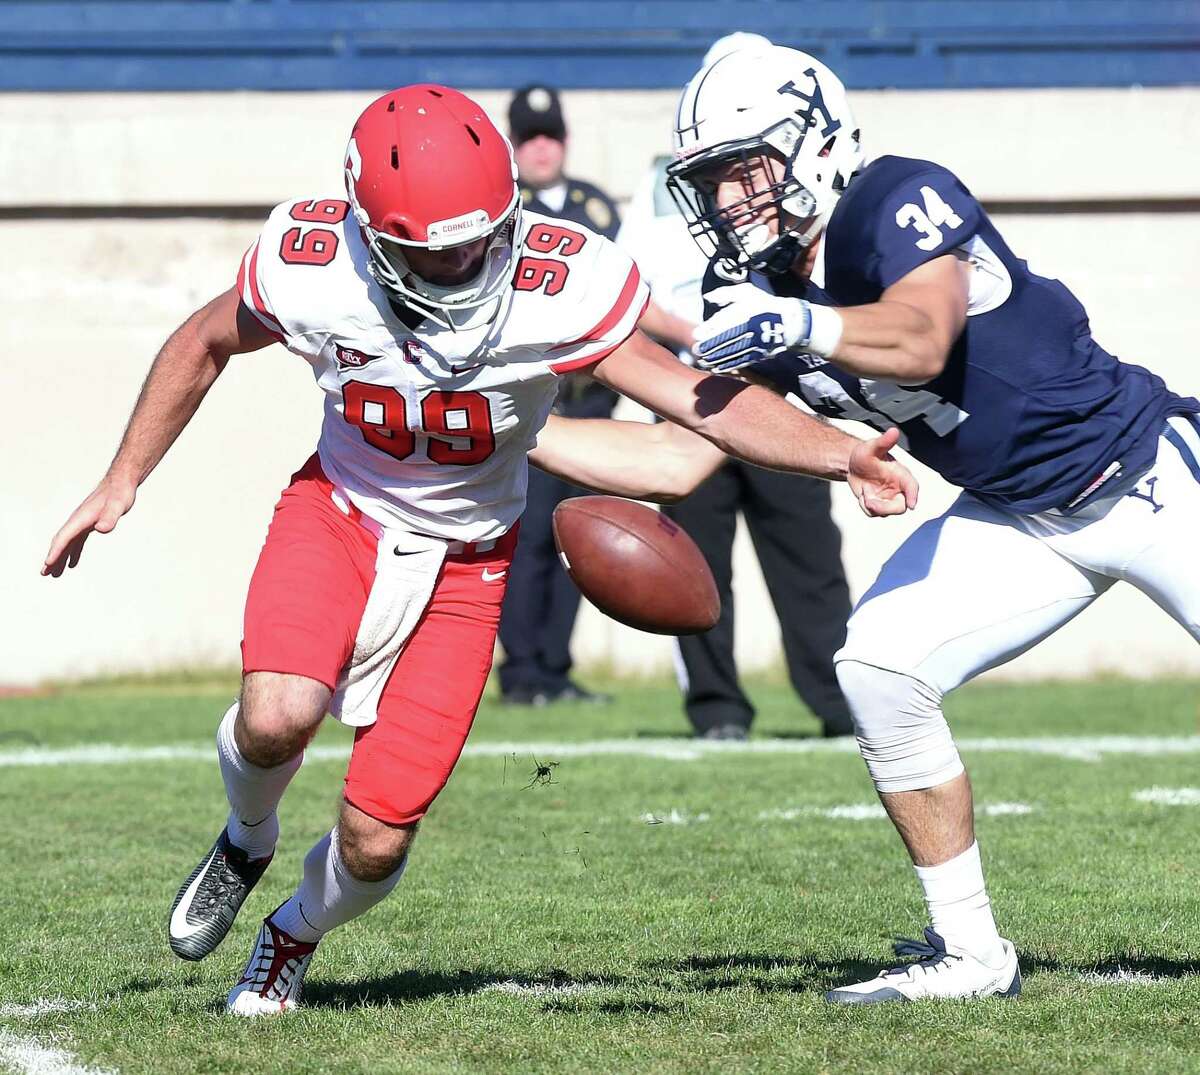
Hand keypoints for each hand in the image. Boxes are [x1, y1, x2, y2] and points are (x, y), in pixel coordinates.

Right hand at [42, 475, 136, 576]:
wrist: (121, 482)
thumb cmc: (119, 493)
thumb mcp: (118, 505)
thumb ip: (110, 517)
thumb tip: (102, 528)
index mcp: (81, 518)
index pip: (64, 537)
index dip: (56, 551)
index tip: (47, 564)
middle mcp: (78, 520)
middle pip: (61, 541)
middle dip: (53, 557)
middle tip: (44, 573)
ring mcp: (82, 522)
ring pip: (68, 542)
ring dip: (61, 557)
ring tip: (55, 573)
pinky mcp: (89, 523)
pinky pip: (77, 540)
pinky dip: (73, 551)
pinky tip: (72, 563)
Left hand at [692, 283, 810, 372]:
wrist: (787, 321)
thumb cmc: (763, 305)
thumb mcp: (745, 292)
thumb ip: (725, 294)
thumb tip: (708, 297)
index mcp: (743, 313)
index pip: (723, 322)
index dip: (709, 330)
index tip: (697, 334)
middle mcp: (746, 329)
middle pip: (725, 339)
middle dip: (709, 346)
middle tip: (696, 350)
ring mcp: (752, 343)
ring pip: (731, 352)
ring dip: (715, 358)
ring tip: (703, 360)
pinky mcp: (756, 354)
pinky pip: (739, 360)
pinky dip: (727, 365)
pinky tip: (716, 367)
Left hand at [847, 428, 918, 516]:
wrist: (853, 465)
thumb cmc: (866, 454)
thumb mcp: (872, 447)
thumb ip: (884, 441)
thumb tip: (894, 431)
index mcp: (901, 474)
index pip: (911, 486)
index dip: (913, 495)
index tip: (912, 505)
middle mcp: (898, 489)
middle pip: (900, 506)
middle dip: (885, 508)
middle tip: (869, 502)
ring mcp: (888, 499)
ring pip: (885, 512)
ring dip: (872, 505)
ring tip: (864, 491)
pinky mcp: (878, 505)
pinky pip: (873, 513)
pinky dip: (865, 505)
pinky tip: (863, 494)